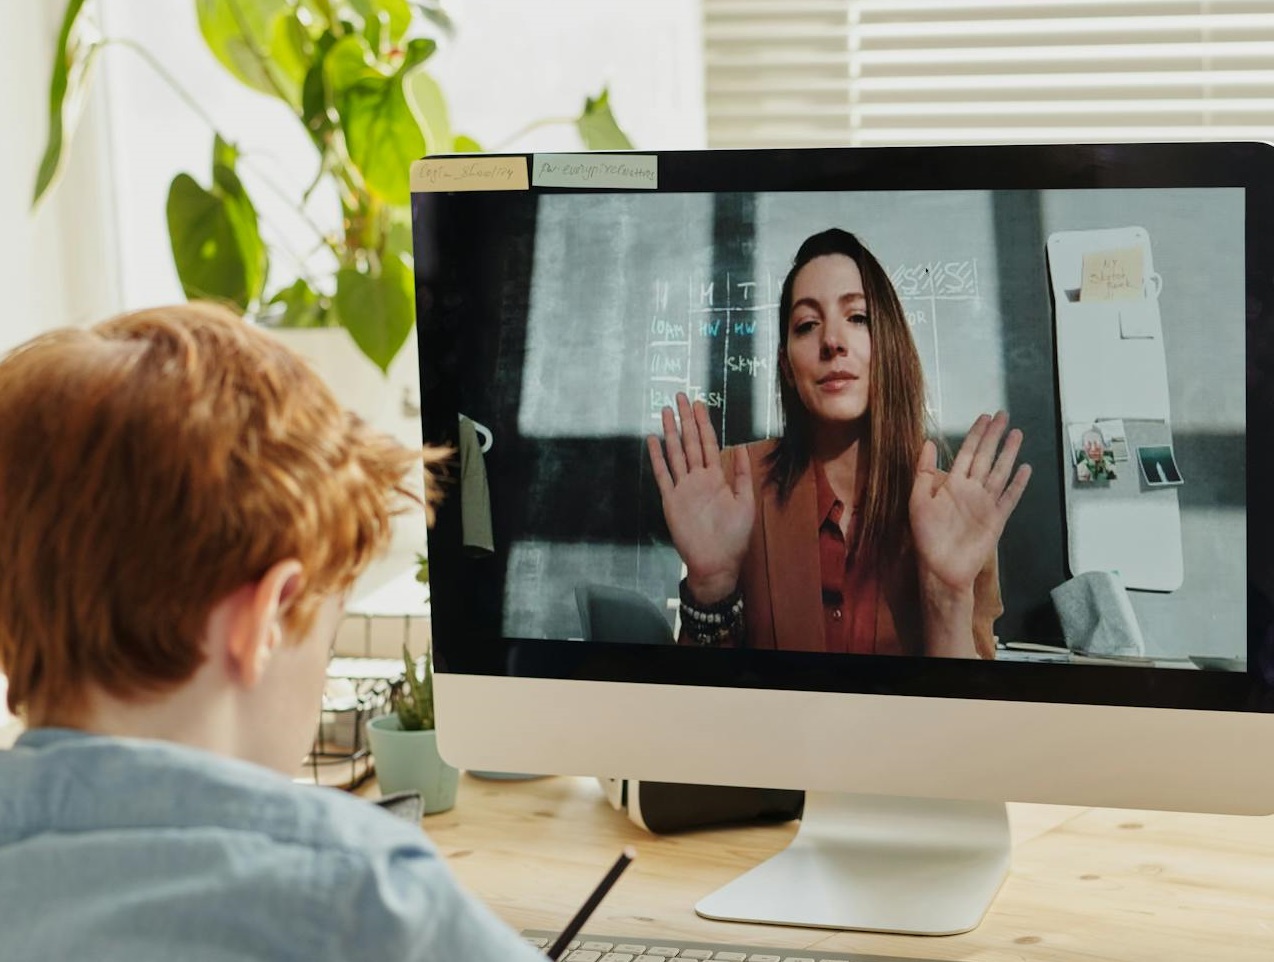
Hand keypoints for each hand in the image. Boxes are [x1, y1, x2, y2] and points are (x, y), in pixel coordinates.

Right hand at [647, 394, 754, 603]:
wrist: (716, 562)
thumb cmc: (734, 537)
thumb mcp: (746, 502)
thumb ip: (742, 474)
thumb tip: (743, 446)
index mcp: (716, 477)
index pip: (709, 444)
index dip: (704, 423)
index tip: (699, 404)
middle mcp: (698, 478)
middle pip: (690, 442)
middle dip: (686, 419)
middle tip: (680, 397)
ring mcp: (683, 488)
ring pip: (675, 454)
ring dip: (670, 433)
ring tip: (664, 412)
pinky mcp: (670, 500)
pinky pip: (662, 475)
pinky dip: (657, 458)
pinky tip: (652, 441)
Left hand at [909, 411, 1030, 597]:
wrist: (942, 568)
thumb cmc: (927, 537)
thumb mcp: (918, 500)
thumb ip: (924, 472)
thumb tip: (929, 442)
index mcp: (951, 484)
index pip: (966, 452)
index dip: (975, 434)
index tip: (984, 417)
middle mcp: (970, 490)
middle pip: (985, 456)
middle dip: (994, 436)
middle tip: (1004, 415)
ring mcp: (985, 503)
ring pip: (1000, 471)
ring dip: (1009, 453)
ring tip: (1018, 434)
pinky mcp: (997, 519)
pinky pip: (1010, 498)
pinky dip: (1018, 484)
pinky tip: (1026, 469)